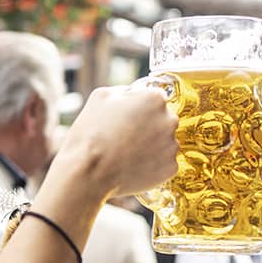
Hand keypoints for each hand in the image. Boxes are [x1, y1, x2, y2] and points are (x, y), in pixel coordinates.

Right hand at [55, 86, 178, 197]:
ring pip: (164, 142)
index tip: (127, 117)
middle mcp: (169, 120)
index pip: (155, 99)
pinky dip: (151, 164)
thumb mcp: (101, 96)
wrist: (89, 171)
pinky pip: (163, 162)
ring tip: (127, 152)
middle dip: (148, 126)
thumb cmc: (91, 132)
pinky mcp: (170, 168)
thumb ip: (124, 91)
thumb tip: (132, 94)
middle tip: (126, 135)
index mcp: (155, 99)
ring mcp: (172, 146)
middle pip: (162, 120)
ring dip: (151, 145)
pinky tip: (132, 165)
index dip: (139, 107)